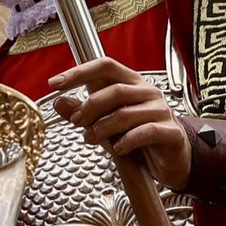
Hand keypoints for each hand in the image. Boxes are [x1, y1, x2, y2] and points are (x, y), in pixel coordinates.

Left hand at [51, 58, 191, 187]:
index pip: (105, 66)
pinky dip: (127, 141)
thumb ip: (84, 111)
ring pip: (127, 113)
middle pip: (115, 90)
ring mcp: (162, 111)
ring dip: (103, 127)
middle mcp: (148, 92)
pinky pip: (146, 131)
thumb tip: (58, 102)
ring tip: (91, 138)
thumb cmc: (138, 135)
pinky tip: (117, 148)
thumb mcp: (105, 121)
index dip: (79, 72)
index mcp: (132, 82)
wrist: (170, 158)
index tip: (54, 84)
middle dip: (89, 106)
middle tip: (75, 121)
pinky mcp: (171, 132)